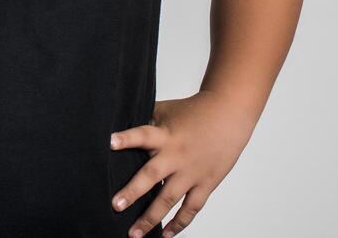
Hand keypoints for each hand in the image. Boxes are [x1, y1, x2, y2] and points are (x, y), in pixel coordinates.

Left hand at [109, 90, 255, 237]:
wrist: (228, 115)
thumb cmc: (193, 111)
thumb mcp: (165, 111)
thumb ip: (145, 122)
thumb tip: (118, 128)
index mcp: (165, 135)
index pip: (142, 135)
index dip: (126, 138)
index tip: (109, 142)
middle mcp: (177, 155)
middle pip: (152, 174)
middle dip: (133, 191)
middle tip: (116, 205)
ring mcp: (191, 172)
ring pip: (169, 198)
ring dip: (151, 217)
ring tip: (134, 234)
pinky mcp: (206, 184)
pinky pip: (191, 208)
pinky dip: (178, 223)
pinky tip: (164, 235)